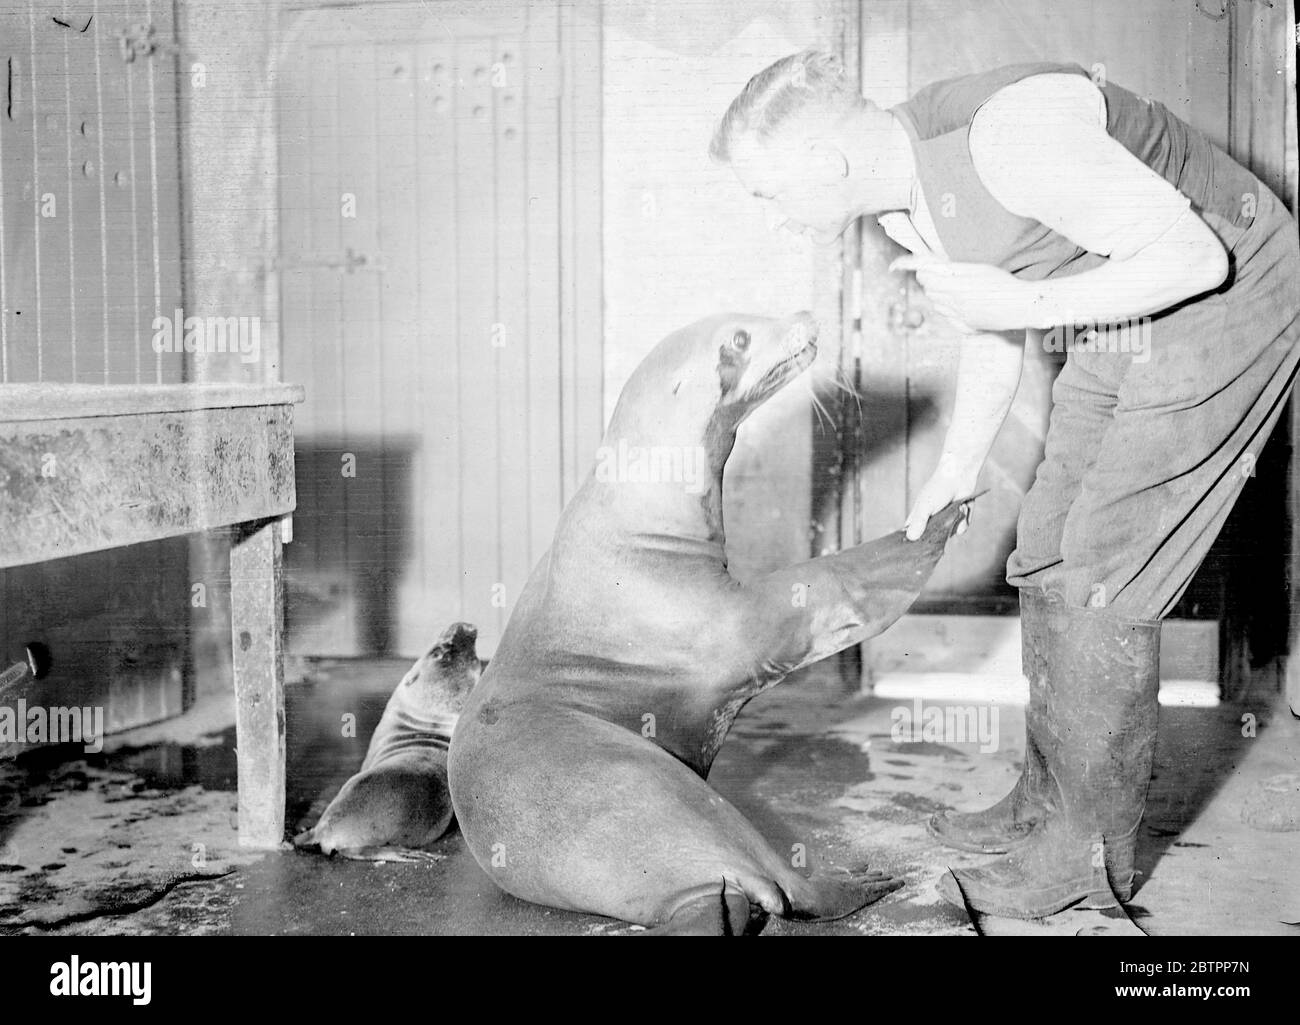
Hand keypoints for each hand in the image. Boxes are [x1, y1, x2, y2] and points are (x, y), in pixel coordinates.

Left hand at [890, 255, 1036, 331]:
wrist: (1022, 307)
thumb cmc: (1003, 283)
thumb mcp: (978, 269)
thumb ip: (953, 268)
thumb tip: (929, 266)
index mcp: (956, 284)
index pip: (925, 275)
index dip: (916, 268)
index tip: (907, 267)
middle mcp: (955, 302)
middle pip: (928, 288)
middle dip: (930, 280)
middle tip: (940, 274)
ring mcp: (960, 316)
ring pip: (936, 303)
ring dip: (939, 294)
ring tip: (956, 288)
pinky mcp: (966, 327)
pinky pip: (948, 316)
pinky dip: (949, 309)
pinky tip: (964, 304)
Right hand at [905, 461, 978, 540]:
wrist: (959, 476)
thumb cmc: (938, 489)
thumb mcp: (925, 506)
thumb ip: (919, 522)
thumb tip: (911, 538)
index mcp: (919, 518)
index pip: (912, 536)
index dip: (913, 544)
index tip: (915, 551)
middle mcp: (931, 522)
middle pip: (932, 540)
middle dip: (938, 537)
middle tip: (941, 534)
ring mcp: (946, 521)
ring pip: (949, 535)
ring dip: (954, 522)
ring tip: (956, 507)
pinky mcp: (959, 519)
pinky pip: (962, 528)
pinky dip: (964, 519)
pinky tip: (963, 507)